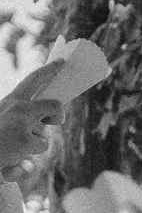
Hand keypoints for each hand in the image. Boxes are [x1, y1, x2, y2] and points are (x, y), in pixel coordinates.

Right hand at [0, 62, 64, 180]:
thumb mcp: (6, 118)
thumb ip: (25, 115)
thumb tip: (47, 120)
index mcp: (11, 100)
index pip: (32, 81)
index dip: (48, 70)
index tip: (62, 61)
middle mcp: (18, 107)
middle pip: (55, 106)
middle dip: (58, 115)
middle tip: (55, 119)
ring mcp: (23, 122)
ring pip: (45, 132)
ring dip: (34, 140)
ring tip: (14, 142)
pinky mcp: (25, 138)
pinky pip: (42, 145)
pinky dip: (32, 151)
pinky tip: (15, 151)